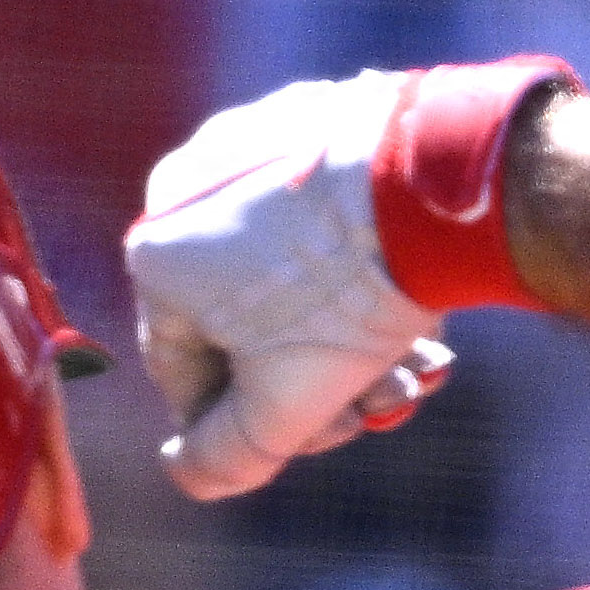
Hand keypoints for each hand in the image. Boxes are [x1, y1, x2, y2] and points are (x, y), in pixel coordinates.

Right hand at [121, 74, 460, 503]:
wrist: (433, 186)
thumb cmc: (346, 300)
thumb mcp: (284, 406)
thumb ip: (228, 454)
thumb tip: (187, 473)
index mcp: (156, 258)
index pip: (186, 372)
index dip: (251, 426)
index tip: (323, 435)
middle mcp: (184, 189)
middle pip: (252, 325)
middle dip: (324, 381)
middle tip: (391, 401)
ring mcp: (249, 143)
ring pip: (295, 275)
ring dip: (356, 334)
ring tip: (425, 360)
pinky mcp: (312, 116)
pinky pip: (323, 216)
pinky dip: (364, 265)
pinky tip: (422, 295)